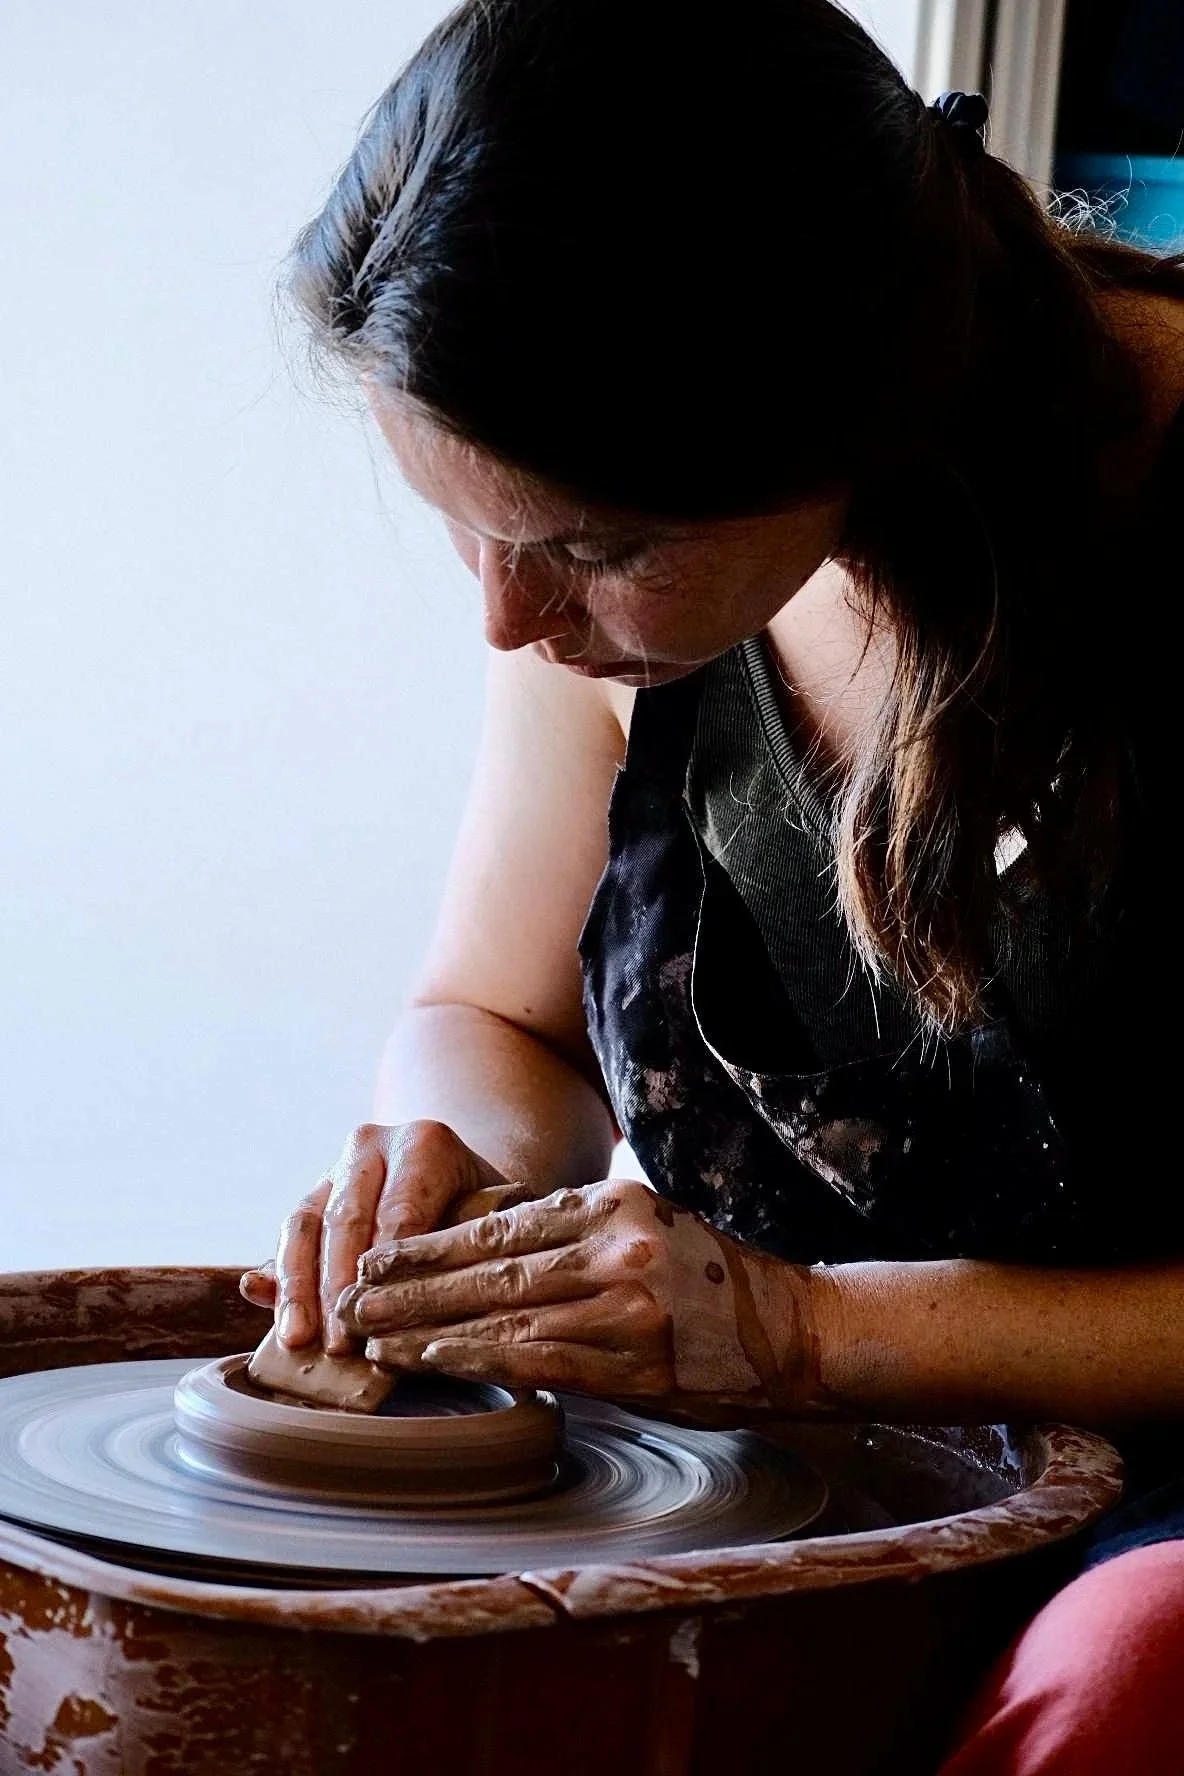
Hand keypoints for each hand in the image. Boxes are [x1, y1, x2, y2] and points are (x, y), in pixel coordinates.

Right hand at [239, 1120, 529, 1353]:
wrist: (460, 1182)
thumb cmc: (483, 1214)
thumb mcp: (488, 1223)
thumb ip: (462, 1252)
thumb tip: (442, 1294)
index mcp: (424, 1143)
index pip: (400, 1210)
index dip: (387, 1268)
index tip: (380, 1317)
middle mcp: (372, 1146)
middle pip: (346, 1219)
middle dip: (338, 1286)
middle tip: (340, 1342)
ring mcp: (335, 1169)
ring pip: (304, 1225)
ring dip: (298, 1287)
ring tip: (298, 1339)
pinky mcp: (310, 1197)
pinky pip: (286, 1235)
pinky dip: (274, 1273)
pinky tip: (261, 1301)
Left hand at [335, 1179, 825, 1417]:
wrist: (796, 1330)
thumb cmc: (714, 1280)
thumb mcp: (647, 1226)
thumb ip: (575, 1233)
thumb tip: (488, 1240)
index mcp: (611, 1204)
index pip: (501, 1221)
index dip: (431, 1242)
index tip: (378, 1252)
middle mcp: (612, 1246)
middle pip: (488, 1265)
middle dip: (409, 1285)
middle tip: (349, 1294)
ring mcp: (621, 1304)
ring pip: (500, 1313)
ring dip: (425, 1328)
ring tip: (367, 1334)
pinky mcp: (629, 1360)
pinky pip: (532, 1360)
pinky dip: (472, 1360)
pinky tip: (428, 1363)